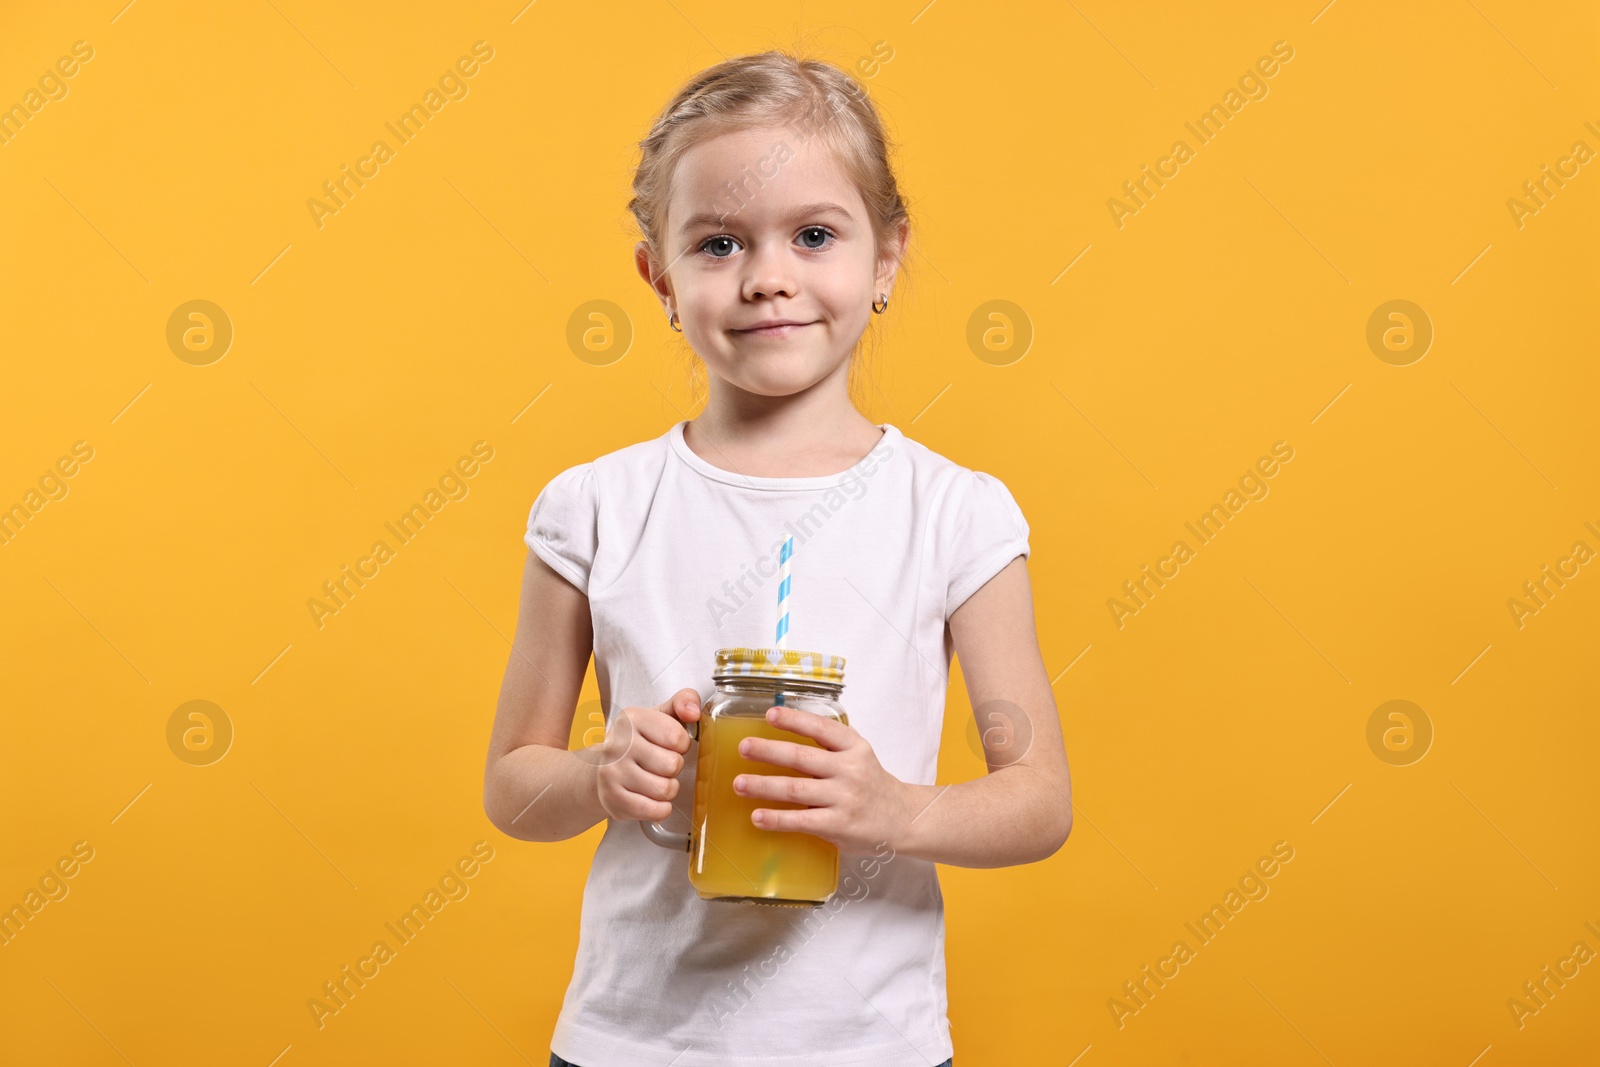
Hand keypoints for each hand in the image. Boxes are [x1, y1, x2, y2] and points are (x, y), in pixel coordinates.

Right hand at [594, 687, 699, 822]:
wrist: (600, 769)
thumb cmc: (638, 741)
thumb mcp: (659, 715)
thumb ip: (683, 702)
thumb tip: (694, 712)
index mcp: (632, 719)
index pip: (677, 737)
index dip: (682, 744)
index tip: (672, 744)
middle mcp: (618, 744)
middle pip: (673, 765)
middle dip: (674, 768)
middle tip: (662, 764)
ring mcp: (612, 773)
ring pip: (665, 790)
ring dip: (668, 788)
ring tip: (656, 780)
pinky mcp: (612, 800)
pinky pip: (655, 811)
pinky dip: (661, 808)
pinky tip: (652, 798)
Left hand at [733, 705, 915, 855]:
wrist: (902, 819)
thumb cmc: (872, 784)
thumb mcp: (860, 754)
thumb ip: (830, 745)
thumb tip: (783, 734)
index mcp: (854, 747)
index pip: (821, 728)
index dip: (795, 720)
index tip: (771, 713)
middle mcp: (850, 770)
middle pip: (802, 757)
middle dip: (769, 751)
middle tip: (744, 747)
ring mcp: (844, 798)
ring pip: (796, 789)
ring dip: (763, 785)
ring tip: (739, 784)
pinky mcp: (838, 825)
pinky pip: (802, 821)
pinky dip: (777, 818)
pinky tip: (757, 816)